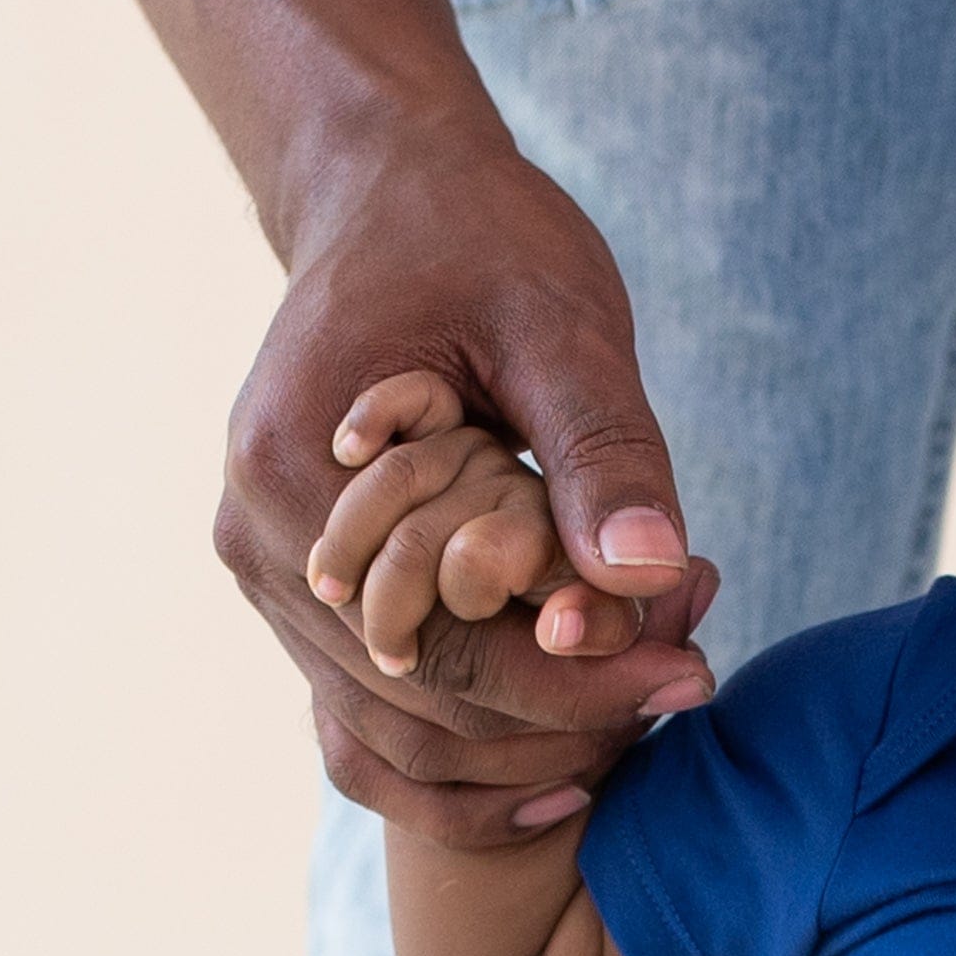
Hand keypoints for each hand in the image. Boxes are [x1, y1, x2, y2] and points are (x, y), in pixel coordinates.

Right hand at [216, 136, 724, 848]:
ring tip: (651, 700)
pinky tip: (573, 763)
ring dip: (526, 745)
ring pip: (397, 737)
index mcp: (295, 481)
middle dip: (564, 722)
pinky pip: (373, 719)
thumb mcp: (561, 328)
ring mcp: (269, 579)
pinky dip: (471, 749)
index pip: (450, 653)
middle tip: (692, 683)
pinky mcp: (300, 593)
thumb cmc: (480, 238)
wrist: (394, 192)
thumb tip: (654, 574)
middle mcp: (259, 548)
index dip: (582, 684)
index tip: (696, 670)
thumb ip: (604, 454)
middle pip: (421, 714)